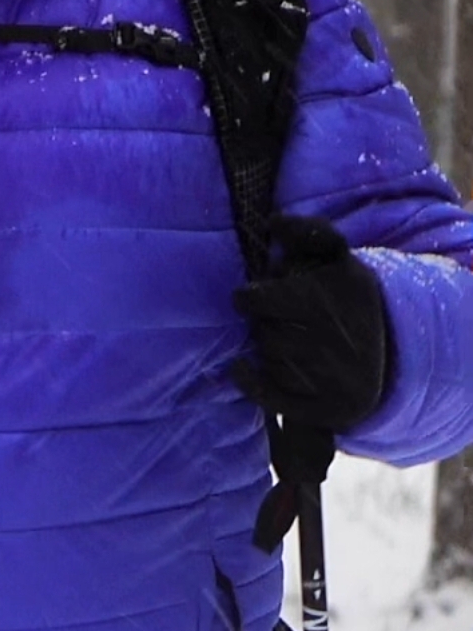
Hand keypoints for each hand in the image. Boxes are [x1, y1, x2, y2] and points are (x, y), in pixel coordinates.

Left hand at [233, 215, 387, 434]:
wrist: (389, 361)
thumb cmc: (347, 302)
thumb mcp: (339, 260)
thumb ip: (309, 233)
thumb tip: (273, 222)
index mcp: (346, 291)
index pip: (266, 297)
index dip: (250, 297)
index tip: (252, 296)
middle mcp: (345, 334)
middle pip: (265, 328)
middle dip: (260, 321)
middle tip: (268, 319)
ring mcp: (339, 375)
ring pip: (269, 357)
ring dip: (265, 348)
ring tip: (283, 341)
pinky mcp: (329, 409)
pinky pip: (271, 395)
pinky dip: (249, 381)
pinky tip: (240, 367)